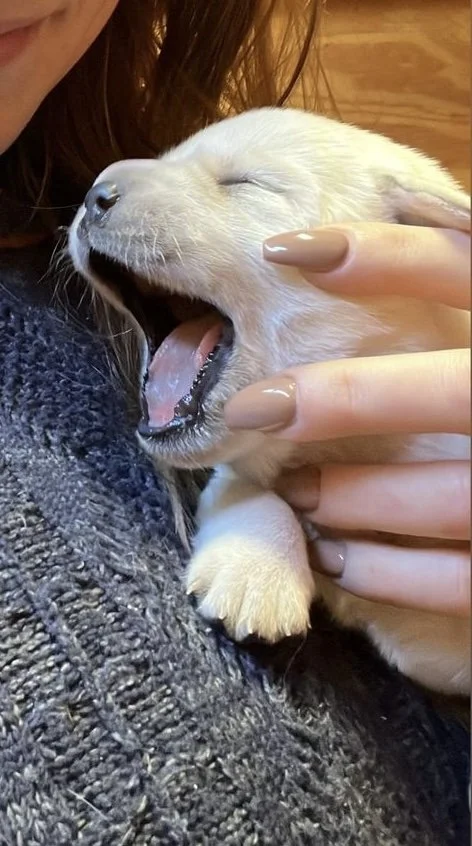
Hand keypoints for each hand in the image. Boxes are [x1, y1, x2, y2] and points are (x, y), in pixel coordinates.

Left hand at [224, 223, 470, 616]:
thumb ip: (465, 296)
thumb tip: (370, 246)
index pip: (470, 270)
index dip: (386, 256)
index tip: (285, 252)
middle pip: (457, 391)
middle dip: (347, 399)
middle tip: (254, 409)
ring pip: (456, 498)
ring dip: (358, 498)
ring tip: (295, 494)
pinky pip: (466, 582)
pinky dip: (394, 576)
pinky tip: (337, 560)